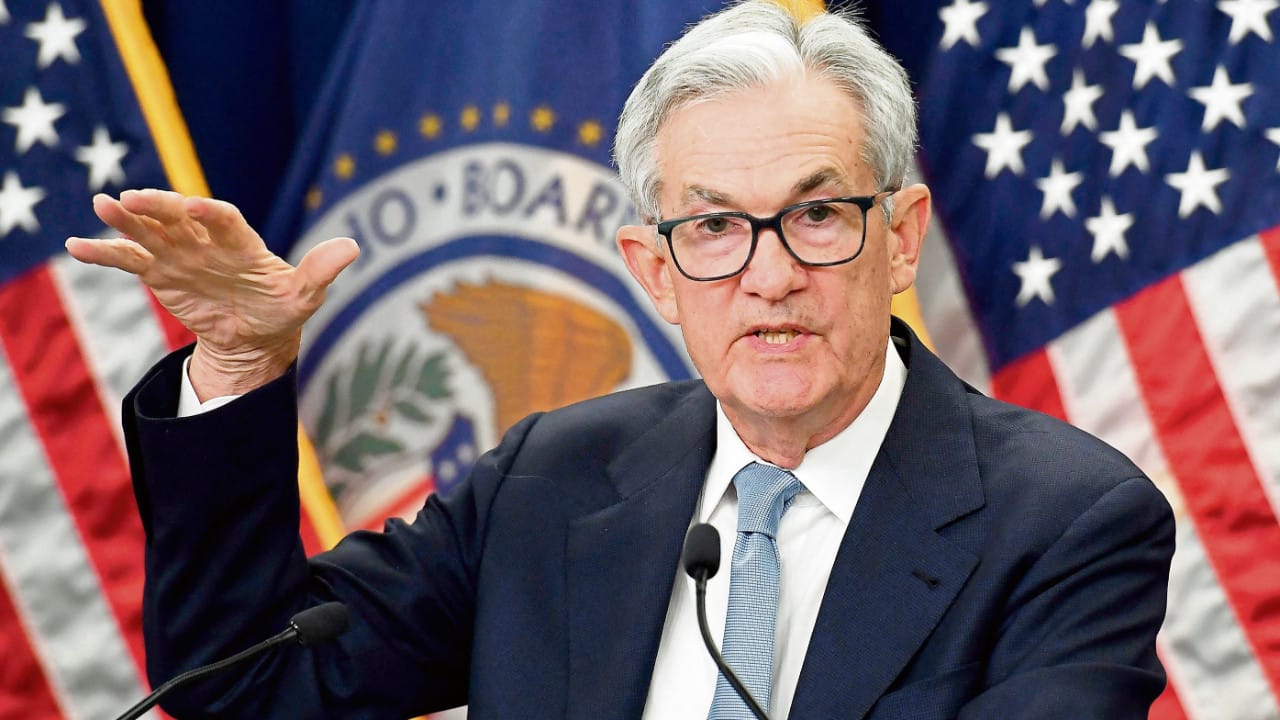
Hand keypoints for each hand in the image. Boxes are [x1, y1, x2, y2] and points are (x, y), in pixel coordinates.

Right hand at [66, 189, 358, 399]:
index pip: (225, 220)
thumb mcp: (303, 297)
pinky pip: (128, 259)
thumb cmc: (281, 310)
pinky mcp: (159, 273)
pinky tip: (75, 246)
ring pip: (149, 232)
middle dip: (158, 206)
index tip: (197, 205)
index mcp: (242, 243)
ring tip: (102, 205)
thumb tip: (352, 247)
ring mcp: (180, 255)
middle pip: (179, 217)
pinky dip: (103, 253)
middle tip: (132, 197)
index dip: (211, 212)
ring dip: (126, 219)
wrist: (254, 337)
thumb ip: (320, 272)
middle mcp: (207, 241)